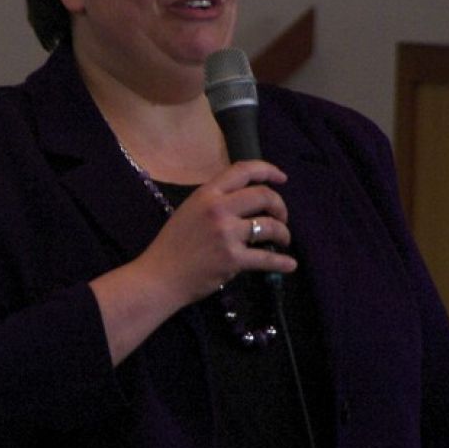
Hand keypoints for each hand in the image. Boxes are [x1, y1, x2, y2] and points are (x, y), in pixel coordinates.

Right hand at [137, 160, 297, 305]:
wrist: (159, 277)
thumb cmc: (172, 246)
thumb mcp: (189, 211)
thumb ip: (214, 201)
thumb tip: (244, 199)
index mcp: (206, 194)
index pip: (243, 170)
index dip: (267, 170)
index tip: (282, 178)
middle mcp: (218, 209)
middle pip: (263, 196)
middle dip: (280, 207)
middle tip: (282, 218)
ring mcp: (226, 234)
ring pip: (270, 226)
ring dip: (283, 233)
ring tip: (282, 241)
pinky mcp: (233, 259)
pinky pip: (267, 259)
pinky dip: (282, 263)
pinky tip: (289, 264)